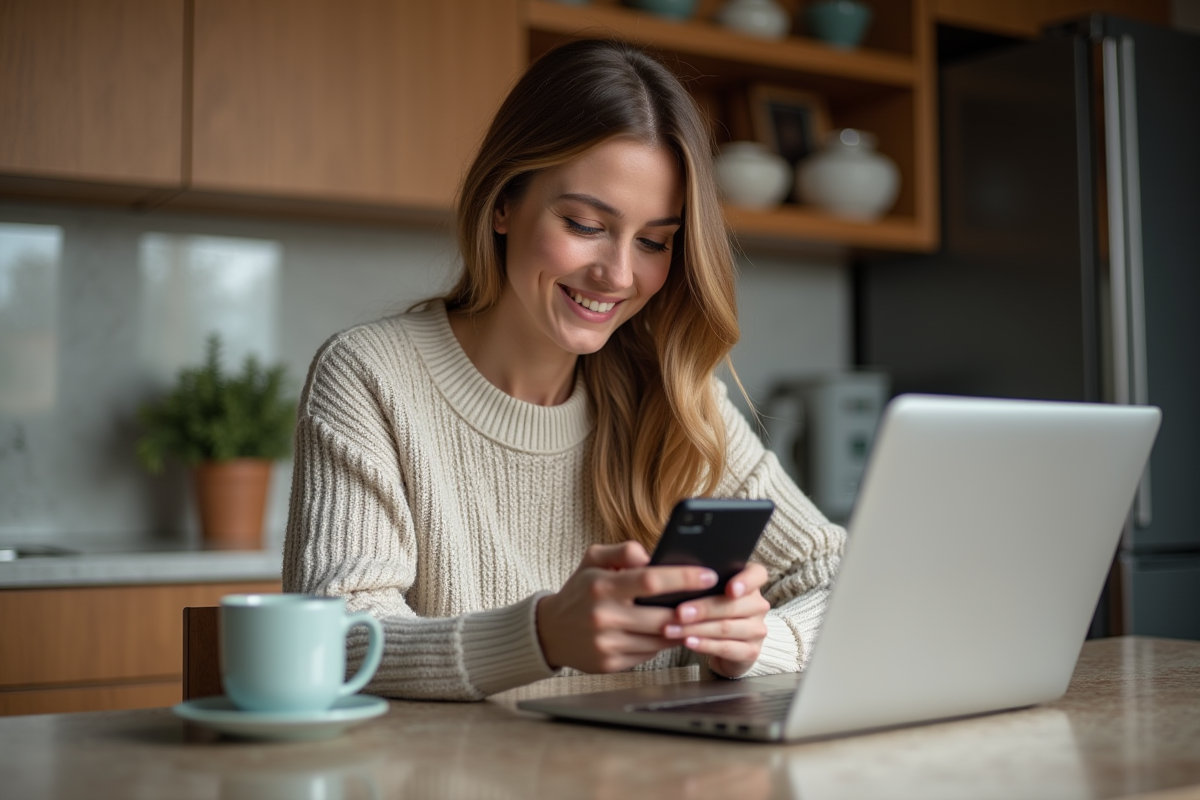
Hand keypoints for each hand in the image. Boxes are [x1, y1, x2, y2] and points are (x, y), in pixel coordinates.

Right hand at [536, 542, 720, 672]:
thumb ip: (623, 551)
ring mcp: (607, 643)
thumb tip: (653, 555)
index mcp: (602, 586)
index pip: (652, 580)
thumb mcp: (593, 559)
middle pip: (662, 616)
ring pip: (660, 639)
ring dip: (682, 628)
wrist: (549, 631)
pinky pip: (649, 654)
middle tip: (714, 600)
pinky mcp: (610, 664)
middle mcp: (604, 616)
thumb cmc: (580, 591)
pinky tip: (673, 631)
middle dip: (692, 609)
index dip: (684, 578)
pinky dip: (664, 642)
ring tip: (699, 615)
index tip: (709, 575)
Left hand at [661, 562, 770, 678]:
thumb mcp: (708, 590)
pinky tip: (688, 642)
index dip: (744, 581)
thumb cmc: (711, 608)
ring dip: (696, 629)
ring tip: (672, 629)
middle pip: (733, 605)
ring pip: (726, 627)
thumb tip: (673, 573)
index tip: (730, 589)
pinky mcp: (751, 651)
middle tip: (679, 613)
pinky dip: (705, 645)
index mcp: (752, 582)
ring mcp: (757, 629)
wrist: (723, 644)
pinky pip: (727, 648)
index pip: (757, 575)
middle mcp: (758, 604)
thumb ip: (700, 580)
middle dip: (703, 609)